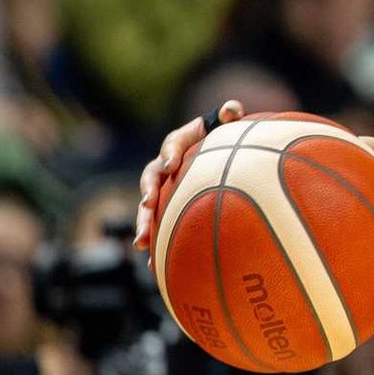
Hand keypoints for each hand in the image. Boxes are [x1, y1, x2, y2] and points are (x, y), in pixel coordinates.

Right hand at [134, 99, 243, 249]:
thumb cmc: (222, 135)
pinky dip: (156, 242)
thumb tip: (232, 108)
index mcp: (179, 143)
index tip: (170, 166)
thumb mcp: (227, 123)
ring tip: (142, 243)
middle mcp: (165, 166)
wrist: (215, 151)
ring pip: (148, 206)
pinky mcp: (167, 206)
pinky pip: (158, 224)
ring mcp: (164, 188)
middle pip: (151, 178)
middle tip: (149, 205)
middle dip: (148, 192)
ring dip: (144, 223)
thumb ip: (229, 115)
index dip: (169, 154)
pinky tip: (154, 266)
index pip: (171, 146)